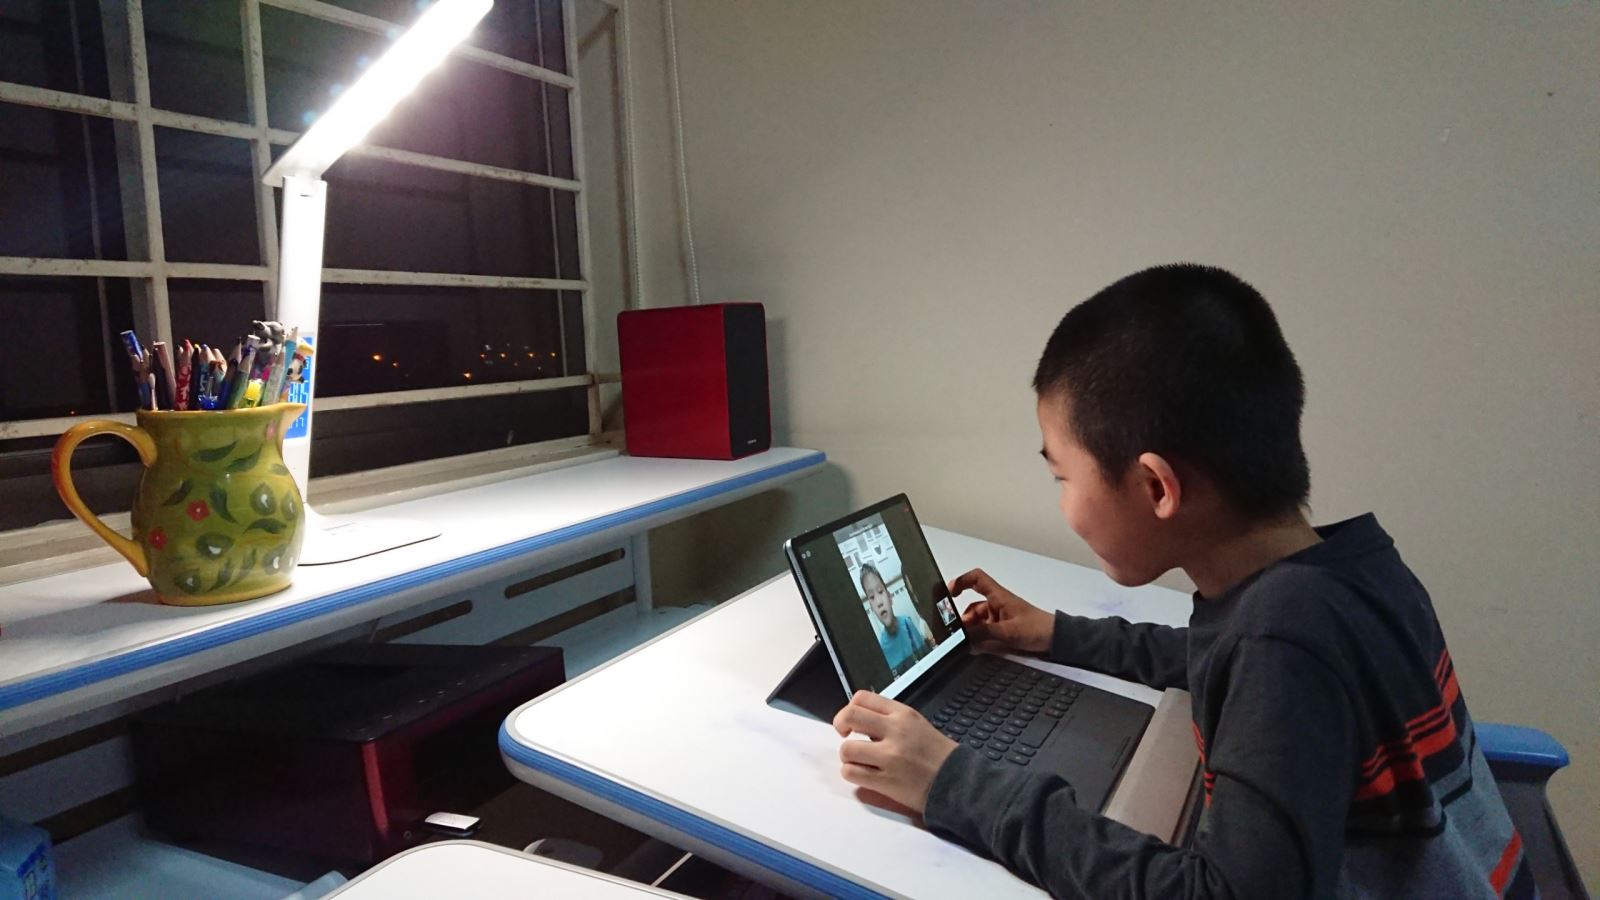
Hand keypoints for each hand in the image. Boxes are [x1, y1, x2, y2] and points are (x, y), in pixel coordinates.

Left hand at [833, 691, 957, 814]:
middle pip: (850, 716)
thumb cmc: (937, 755)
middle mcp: (895, 731)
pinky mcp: (886, 781)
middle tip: (846, 736)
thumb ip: (889, 719)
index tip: (851, 721)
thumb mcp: (917, 724)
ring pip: (847, 749)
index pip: (862, 698)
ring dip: (848, 756)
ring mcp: (890, 757)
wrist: (958, 782)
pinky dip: (852, 774)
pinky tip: (864, 775)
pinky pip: (851, 773)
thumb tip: (860, 719)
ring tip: (860, 761)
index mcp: (903, 714)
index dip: (849, 708)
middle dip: (840, 725)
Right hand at [950, 568, 1052, 652]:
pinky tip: (974, 647)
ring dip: (970, 631)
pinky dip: (977, 637)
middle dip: (962, 619)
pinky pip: (983, 631)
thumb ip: (984, 634)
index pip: (976, 578)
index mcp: (999, 596)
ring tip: (965, 643)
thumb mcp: (1008, 632)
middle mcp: (997, 604)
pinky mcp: (1002, 629)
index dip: (961, 581)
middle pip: (971, 606)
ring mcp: (999, 617)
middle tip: (954, 631)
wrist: (1056, 639)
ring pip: (976, 621)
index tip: (949, 593)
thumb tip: (963, 637)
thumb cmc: (1038, 628)